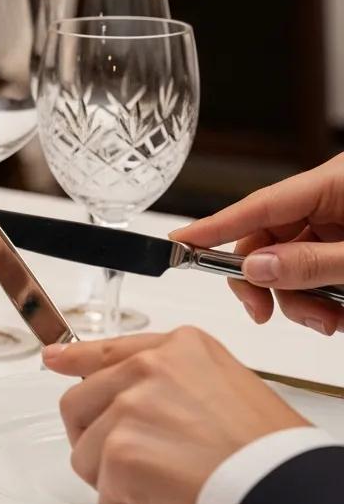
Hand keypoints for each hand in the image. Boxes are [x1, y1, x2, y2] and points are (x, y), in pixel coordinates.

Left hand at [42, 327, 308, 503]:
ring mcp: (130, 408)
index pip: (109, 351)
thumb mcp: (225, 389)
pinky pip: (101, 489)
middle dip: (95, 439)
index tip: (56, 358)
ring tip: (161, 484)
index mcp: (179, 348)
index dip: (77, 360)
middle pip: (79, 403)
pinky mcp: (119, 451)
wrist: (283, 493)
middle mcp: (149, 369)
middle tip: (132, 463)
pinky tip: (163, 503)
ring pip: (83, 451)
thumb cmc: (267, 453)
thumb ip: (170, 383)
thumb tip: (122, 391)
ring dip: (111, 477)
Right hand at [171, 153, 343, 335]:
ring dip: (299, 300)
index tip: (177, 242)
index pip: (258, 205)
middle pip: (268, 239)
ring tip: (329, 320)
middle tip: (262, 312)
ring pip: (288, 262)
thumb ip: (311, 263)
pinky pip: (312, 271)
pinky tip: (340, 312)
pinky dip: (320, 299)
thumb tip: (256, 269)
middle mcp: (332, 200)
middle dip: (265, 283)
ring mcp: (340, 223)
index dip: (214, 226)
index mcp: (335, 183)